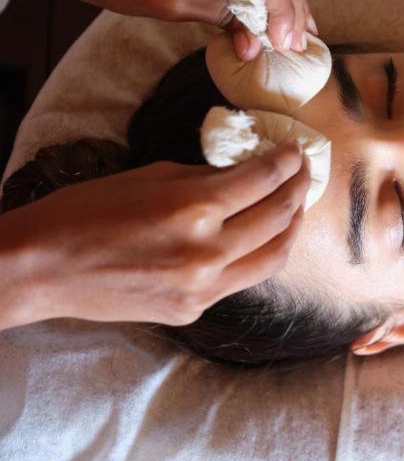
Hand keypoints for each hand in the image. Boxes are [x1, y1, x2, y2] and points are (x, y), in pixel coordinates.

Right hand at [4, 142, 310, 326]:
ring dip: (291, 228)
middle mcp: (207, 251)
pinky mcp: (194, 309)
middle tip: (303, 172)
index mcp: (194, 208)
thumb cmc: (86, 212)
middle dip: (298, 188)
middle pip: (278, 216)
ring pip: (273, 257)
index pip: (264, 179)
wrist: (42, 269)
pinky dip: (257, 256)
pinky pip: (241, 280)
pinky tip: (259, 239)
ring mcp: (203, 287)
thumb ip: (205, 178)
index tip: (296, 151)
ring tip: (295, 207)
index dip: (288, 161)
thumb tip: (246, 172)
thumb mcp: (150, 177)